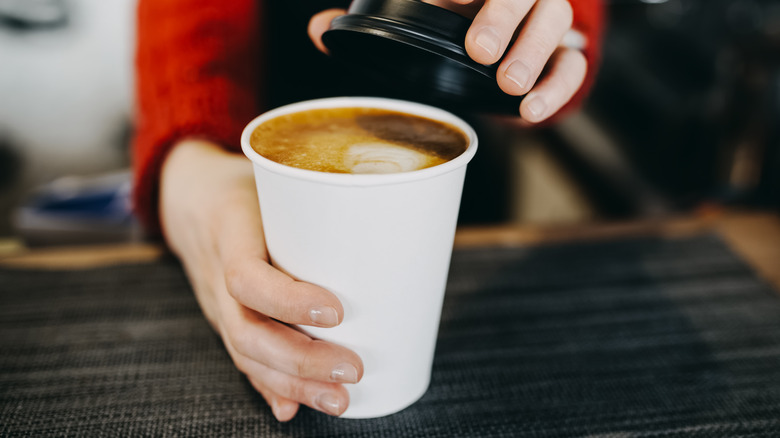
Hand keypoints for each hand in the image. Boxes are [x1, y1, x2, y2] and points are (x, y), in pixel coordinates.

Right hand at [159, 139, 363, 420]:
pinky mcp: (226, 319)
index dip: (288, 300)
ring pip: (245, 354)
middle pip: (247, 331)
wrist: (188, 198)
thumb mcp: (271, 177)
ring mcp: (217, 304)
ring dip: (294, 384)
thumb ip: (314, 199)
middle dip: (301, 361)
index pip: (246, 276)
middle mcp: (215, 276)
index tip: (337, 311)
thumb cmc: (244, 185)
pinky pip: (243, 358)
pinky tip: (293, 409)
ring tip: (338, 400)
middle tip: (353, 369)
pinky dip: (269, 387)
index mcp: (229, 231)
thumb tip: (384, 219)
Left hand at [308, 0, 585, 123]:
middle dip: (503, 16)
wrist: (501, 50)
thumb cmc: (452, 27)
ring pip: (555, 18)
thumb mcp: (412, 20)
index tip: (438, 0)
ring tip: (509, 85)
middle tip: (478, 51)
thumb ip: (367, 21)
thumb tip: (318, 30)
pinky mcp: (563, 55)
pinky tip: (532, 110)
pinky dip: (559, 86)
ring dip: (533, 51)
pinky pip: (575, 64)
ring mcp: (542, 19)